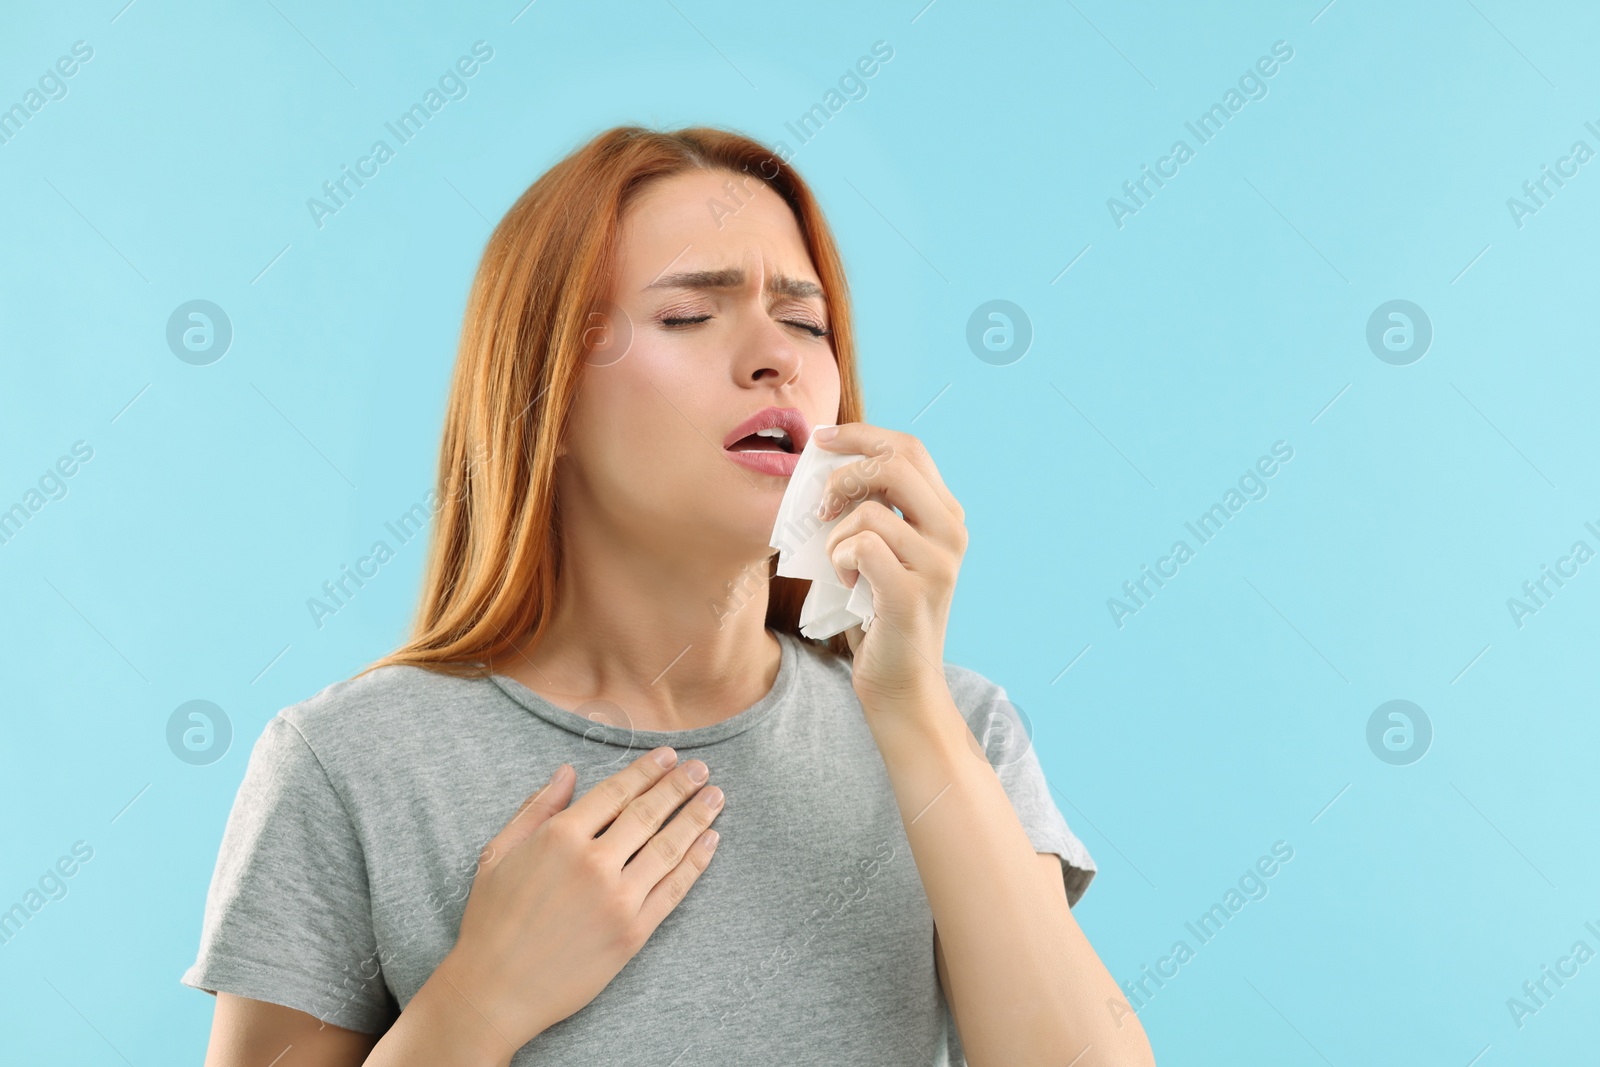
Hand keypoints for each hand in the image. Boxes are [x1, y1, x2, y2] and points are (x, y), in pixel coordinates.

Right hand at [434, 749, 724, 1049]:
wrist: (495, 991)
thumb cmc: (491, 921)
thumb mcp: (498, 854)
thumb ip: (536, 808)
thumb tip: (568, 772)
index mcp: (559, 837)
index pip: (616, 792)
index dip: (646, 771)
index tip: (668, 756)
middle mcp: (594, 863)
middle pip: (649, 813)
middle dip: (680, 786)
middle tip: (702, 769)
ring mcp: (618, 899)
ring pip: (668, 847)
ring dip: (697, 817)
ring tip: (716, 796)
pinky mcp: (634, 933)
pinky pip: (674, 889)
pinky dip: (696, 862)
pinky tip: (710, 841)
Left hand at [813, 422, 967, 710]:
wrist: (900, 684)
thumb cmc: (878, 613)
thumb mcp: (881, 549)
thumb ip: (871, 507)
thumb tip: (829, 463)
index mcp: (945, 514)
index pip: (908, 448)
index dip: (861, 434)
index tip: (822, 438)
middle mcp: (951, 532)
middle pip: (895, 463)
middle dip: (844, 474)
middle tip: (821, 505)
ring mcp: (938, 563)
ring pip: (869, 511)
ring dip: (836, 535)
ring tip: (841, 565)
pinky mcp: (912, 592)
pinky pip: (860, 547)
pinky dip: (839, 561)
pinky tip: (848, 584)